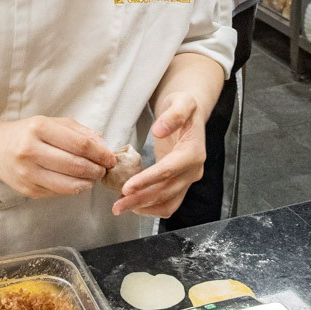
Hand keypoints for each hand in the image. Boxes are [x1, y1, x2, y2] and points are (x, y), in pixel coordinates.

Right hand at [0, 116, 114, 198]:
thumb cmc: (27, 133)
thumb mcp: (51, 123)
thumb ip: (78, 132)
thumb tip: (103, 145)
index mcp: (39, 128)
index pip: (79, 144)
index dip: (100, 153)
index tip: (110, 158)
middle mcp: (30, 151)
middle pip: (76, 165)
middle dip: (96, 169)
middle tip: (103, 169)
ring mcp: (28, 173)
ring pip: (69, 185)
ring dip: (88, 182)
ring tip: (93, 177)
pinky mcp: (28, 190)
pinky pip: (59, 193)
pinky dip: (73, 189)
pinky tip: (77, 182)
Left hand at [113, 92, 205, 217]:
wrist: (191, 113)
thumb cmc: (184, 106)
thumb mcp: (181, 101)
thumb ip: (173, 115)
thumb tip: (159, 130)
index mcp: (193, 152)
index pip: (168, 170)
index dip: (147, 180)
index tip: (127, 187)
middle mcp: (193, 170)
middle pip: (166, 191)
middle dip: (140, 200)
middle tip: (117, 205)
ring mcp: (187, 179)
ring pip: (168, 202)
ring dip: (145, 207)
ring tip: (121, 207)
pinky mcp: (180, 182)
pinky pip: (168, 202)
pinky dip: (151, 207)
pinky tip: (133, 203)